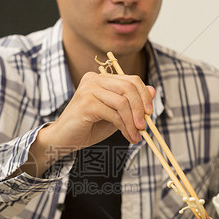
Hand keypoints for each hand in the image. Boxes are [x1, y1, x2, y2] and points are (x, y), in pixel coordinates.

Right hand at [23, 71, 154, 174]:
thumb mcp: (115, 113)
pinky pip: (113, 113)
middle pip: (129, 87)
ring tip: (136, 135)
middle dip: (141, 108)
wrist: (64, 140)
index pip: (131, 80)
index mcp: (100, 78)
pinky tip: (127, 136)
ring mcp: (88, 90)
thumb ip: (131, 102)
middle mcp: (93, 79)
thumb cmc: (89, 127)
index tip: (150, 113)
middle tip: (145, 126)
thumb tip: (154, 90)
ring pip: (122, 102)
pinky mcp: (86, 103)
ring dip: (133, 121)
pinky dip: (124, 127)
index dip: (144, 96)